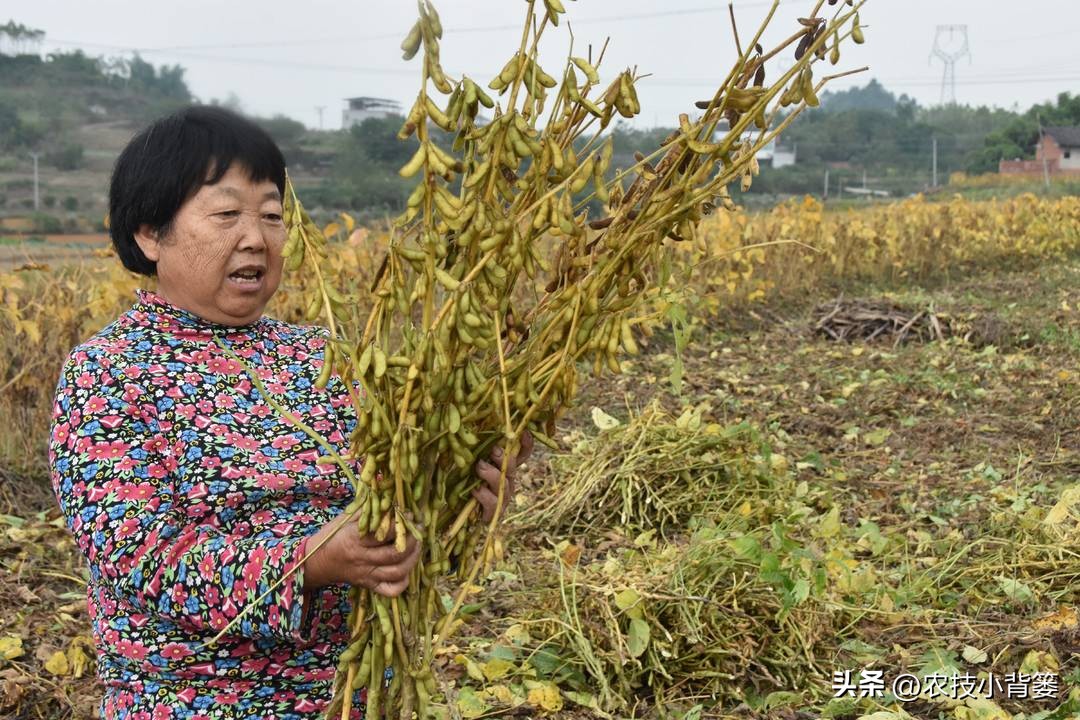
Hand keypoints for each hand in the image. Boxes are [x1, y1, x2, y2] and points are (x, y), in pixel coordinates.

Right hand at [303, 514, 420, 596]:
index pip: (385, 533)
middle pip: (395, 553)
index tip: (409, 514)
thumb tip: (391, 501)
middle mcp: (362, 558)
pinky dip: (403, 582)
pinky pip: (390, 590)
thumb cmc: (332, 536)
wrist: (315, 562)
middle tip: (418, 529)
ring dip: (413, 559)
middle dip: (412, 540)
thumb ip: (368, 511)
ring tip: (417, 545)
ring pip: (397, 572)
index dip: (401, 523)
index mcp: (355, 539)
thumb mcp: (346, 518)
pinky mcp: (368, 585)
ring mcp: (366, 574)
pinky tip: (406, 569)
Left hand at [473, 431, 533, 522]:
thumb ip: (477, 451)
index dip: (526, 445)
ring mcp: (502, 497)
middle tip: (494, 450)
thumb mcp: (472, 463)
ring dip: (492, 474)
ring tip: (479, 467)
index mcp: (505, 468)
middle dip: (504, 458)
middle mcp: (507, 481)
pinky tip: (474, 490)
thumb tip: (471, 429)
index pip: (521, 455)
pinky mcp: (494, 512)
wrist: (459, 512)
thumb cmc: (465, 482)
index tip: (525, 433)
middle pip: (512, 467)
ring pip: (503, 484)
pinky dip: (483, 494)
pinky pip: (493, 502)